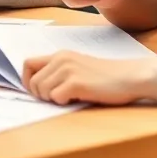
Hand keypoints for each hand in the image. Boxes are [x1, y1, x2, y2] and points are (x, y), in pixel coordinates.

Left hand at [22, 51, 144, 105]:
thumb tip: (37, 87)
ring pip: (41, 90)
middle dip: (40, 95)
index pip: (27, 63)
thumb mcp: (78, 67)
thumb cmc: (105, 77)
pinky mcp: (76, 83)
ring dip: (52, 99)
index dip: (27, 80)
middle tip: (57, 98)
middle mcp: (61, 59)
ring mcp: (68, 70)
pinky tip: (77, 99)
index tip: (38, 91)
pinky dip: (63, 102)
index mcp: (60, 55)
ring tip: (69, 98)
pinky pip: (55, 97)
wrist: (129, 77)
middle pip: (32, 81)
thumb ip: (59, 71)